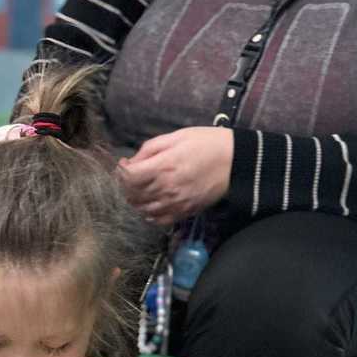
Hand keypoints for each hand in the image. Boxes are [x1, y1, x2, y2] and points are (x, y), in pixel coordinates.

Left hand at [117, 127, 233, 227]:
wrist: (235, 162)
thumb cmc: (207, 144)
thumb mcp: (177, 136)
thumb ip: (151, 148)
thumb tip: (133, 161)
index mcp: (163, 166)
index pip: (129, 177)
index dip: (121, 171)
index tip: (124, 164)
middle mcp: (166, 188)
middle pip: (132, 194)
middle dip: (126, 184)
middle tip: (131, 175)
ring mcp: (174, 203)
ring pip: (142, 209)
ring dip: (135, 200)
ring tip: (140, 188)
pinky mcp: (183, 212)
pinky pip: (158, 220)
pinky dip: (149, 214)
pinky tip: (150, 203)